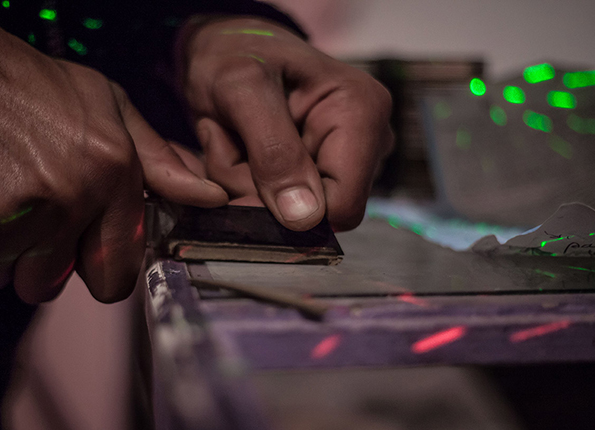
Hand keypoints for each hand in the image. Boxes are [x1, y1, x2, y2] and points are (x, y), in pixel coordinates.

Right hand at [0, 9, 227, 302]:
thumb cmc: (34, 85)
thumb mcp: (111, 108)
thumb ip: (161, 162)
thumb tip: (209, 197)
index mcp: (109, 176)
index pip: (114, 280)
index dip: (99, 273)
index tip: (87, 257)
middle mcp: (63, 201)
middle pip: (46, 286)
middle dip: (39, 261)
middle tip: (33, 215)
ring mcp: (5, 215)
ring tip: (1, 198)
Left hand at [181, 17, 392, 230]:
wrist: (228, 47)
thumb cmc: (236, 53)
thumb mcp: (242, 90)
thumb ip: (273, 151)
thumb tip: (305, 217)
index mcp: (362, 113)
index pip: (342, 205)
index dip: (291, 212)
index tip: (242, 187)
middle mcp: (366, 141)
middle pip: (316, 214)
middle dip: (261, 193)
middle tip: (227, 149)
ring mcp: (346, 159)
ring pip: (294, 214)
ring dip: (248, 186)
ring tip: (233, 140)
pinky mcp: (322, 170)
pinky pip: (284, 206)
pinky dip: (250, 185)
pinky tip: (241, 149)